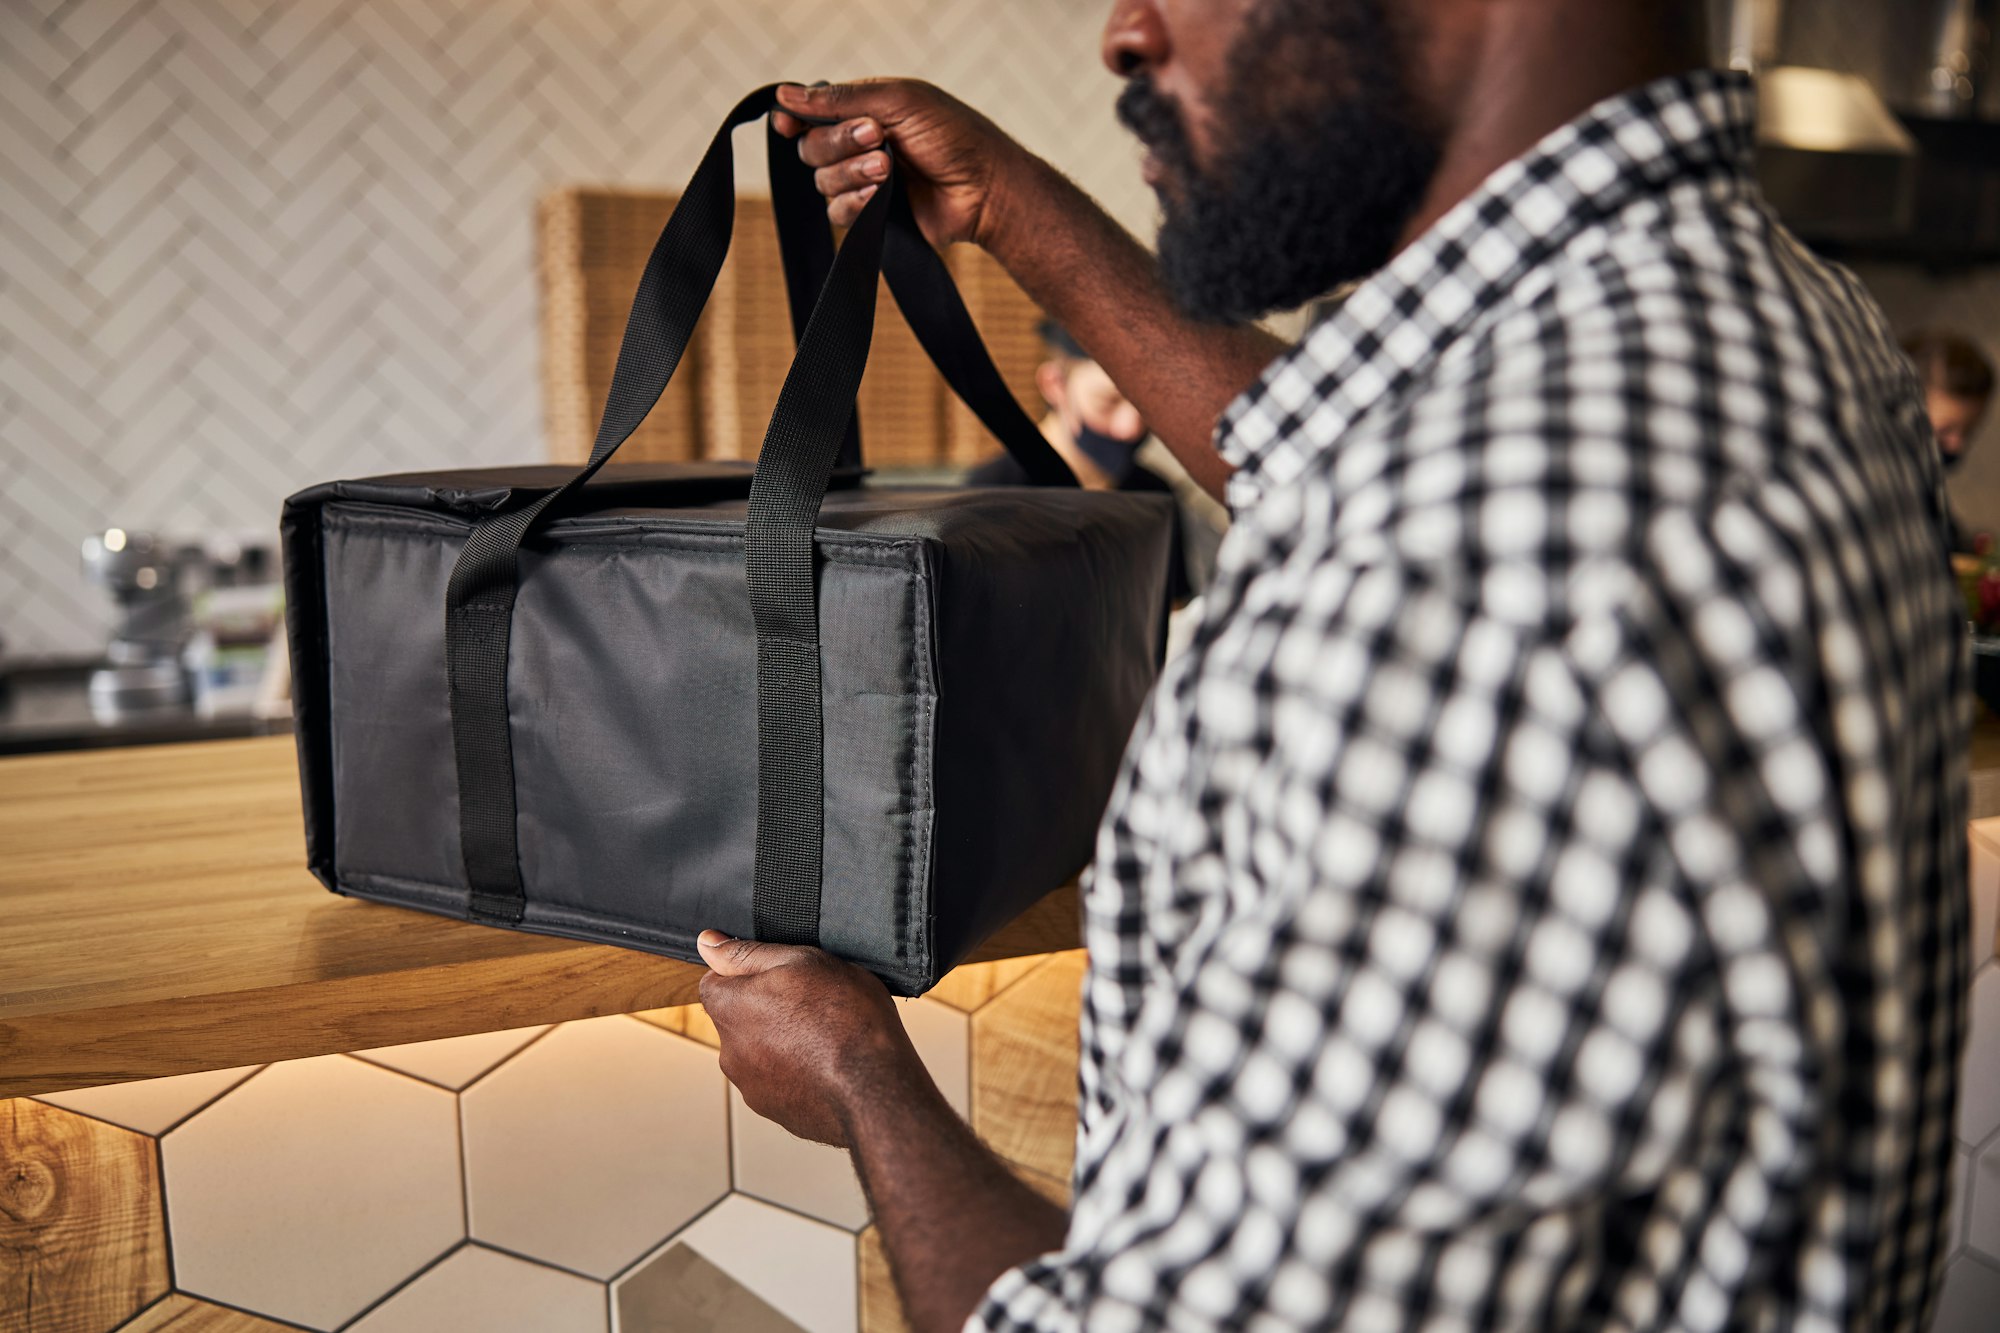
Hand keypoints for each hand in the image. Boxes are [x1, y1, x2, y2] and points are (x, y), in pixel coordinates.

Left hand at [696, 928, 922, 1147]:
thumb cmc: (847, 1019)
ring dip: (782, 1042)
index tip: (780, 977)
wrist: (876, 1087)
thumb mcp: (802, 961)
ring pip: (759, 1052)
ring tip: (826, 1037)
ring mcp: (751, 1086)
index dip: (746, 974)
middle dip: (765, 1009)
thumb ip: (748, 952)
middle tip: (811, 1003)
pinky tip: (829, 1064)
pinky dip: (796, 1072)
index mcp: (730, 1008)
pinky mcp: (775, 1110)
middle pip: (738, 1019)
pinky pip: (779, 1082)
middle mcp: (730, 1051)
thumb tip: (708, 943)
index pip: (714, 982)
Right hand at [772, 80, 1029, 250]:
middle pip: (811, 147)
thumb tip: (786, 94)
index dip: (793, 118)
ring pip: (822, 182)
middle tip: (878, 137)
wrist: (986, 188)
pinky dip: (856, 202)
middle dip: (839, 143)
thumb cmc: (953, 136)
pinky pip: (838, 213)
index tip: (787, 123)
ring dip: (852, 173)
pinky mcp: (872, 215)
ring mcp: (865, 181)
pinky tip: (881, 196)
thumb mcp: (899, 101)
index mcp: (864, 110)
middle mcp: (859, 145)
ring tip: (889, 169)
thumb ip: (841, 99)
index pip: (811, 113)